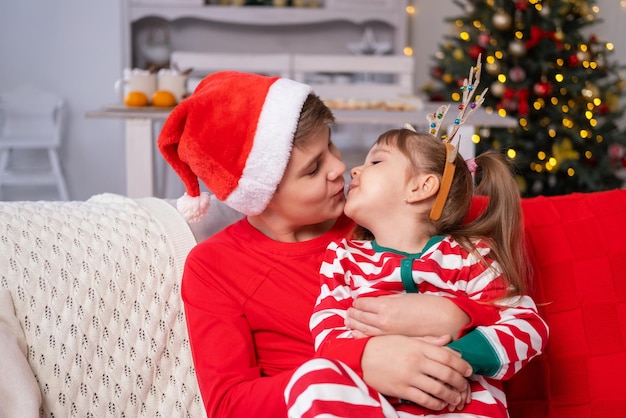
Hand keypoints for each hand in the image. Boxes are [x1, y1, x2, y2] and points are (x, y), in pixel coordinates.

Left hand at [346, 294, 469, 338]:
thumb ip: (387, 300)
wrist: (443, 321)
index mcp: (385, 306)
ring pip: (362, 329)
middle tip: (348, 312)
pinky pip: (371, 339)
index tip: (355, 302)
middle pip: (359, 316)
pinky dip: (361, 336)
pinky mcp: (392, 341)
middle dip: (352, 314)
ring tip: (348, 321)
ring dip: (354, 324)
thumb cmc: (426, 306)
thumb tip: (374, 301)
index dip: (357, 303)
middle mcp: (382, 321)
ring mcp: (386, 333)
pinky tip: (356, 334)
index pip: (362, 303)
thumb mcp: (404, 298)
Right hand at [361, 334, 472, 410]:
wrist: (361, 357)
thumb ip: (427, 340)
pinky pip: (424, 399)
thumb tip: (447, 339)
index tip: (468, 370)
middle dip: (460, 382)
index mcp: (418, 346)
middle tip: (464, 386)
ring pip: (438, 389)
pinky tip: (440, 404)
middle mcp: (416, 360)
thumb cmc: (384, 346)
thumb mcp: (406, 338)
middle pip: (446, 373)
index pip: (447, 355)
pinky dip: (436, 404)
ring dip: (451, 395)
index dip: (461, 364)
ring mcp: (409, 376)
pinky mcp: (402, 389)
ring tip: (456, 398)